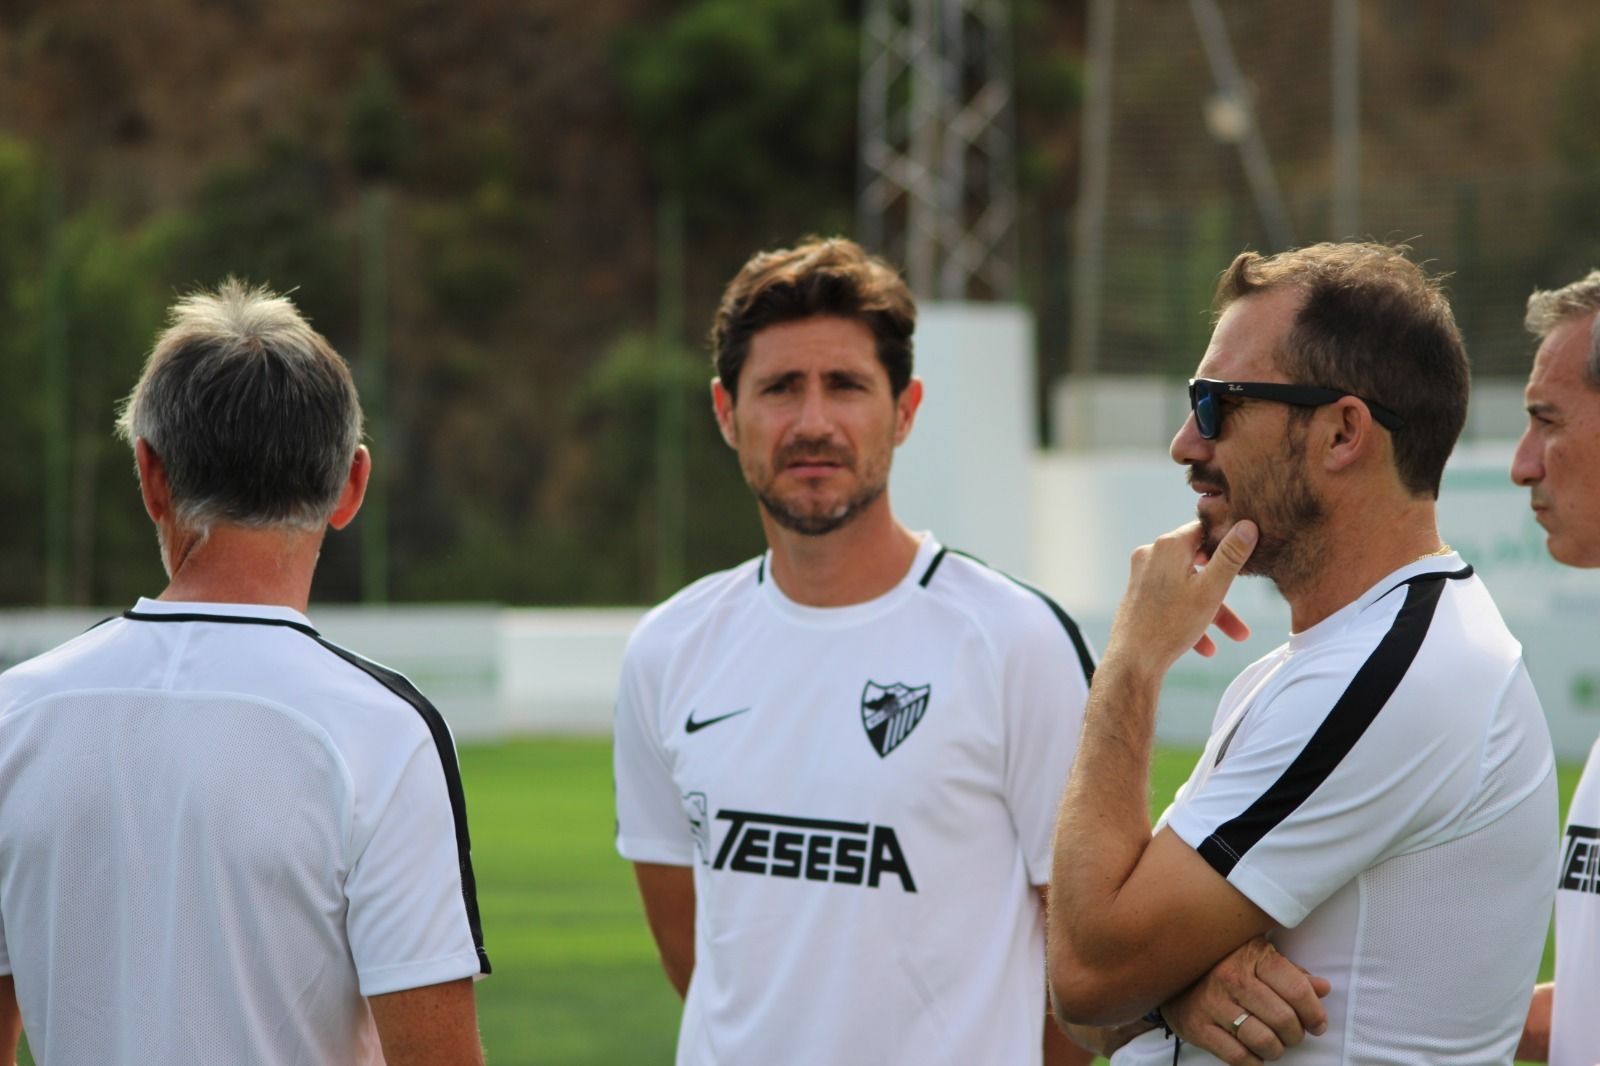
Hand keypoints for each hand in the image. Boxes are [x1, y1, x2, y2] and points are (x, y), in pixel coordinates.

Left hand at [1104, 520, 1255, 673]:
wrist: (1132, 661)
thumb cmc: (1171, 625)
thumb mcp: (1211, 589)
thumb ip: (1231, 556)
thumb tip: (1247, 525)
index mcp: (1168, 546)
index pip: (1204, 529)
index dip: (1227, 538)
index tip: (1246, 552)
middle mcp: (1151, 555)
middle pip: (1199, 562)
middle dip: (1225, 587)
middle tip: (1247, 596)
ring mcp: (1143, 575)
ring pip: (1188, 587)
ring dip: (1213, 609)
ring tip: (1238, 635)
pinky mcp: (1139, 595)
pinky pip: (1172, 600)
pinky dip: (1191, 618)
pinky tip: (1206, 647)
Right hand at [1161, 937, 1329, 1064]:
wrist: (1172, 972)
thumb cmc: (1224, 965)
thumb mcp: (1258, 958)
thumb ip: (1291, 973)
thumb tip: (1322, 988)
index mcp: (1252, 956)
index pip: (1297, 990)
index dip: (1315, 1013)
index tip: (1317, 1024)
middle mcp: (1231, 978)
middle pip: (1284, 1019)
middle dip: (1296, 1035)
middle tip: (1292, 1035)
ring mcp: (1212, 1003)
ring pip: (1264, 1042)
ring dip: (1276, 1050)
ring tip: (1273, 1044)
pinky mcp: (1197, 1027)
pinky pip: (1238, 1057)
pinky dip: (1254, 1062)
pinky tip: (1254, 1053)